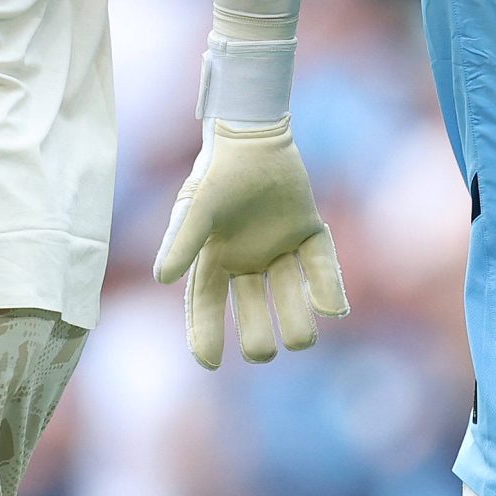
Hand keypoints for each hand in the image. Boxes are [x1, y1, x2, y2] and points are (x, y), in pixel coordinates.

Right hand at [154, 116, 349, 368]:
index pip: (207, 306)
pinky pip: (319, 266)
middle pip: (251, 311)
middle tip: (263, 350)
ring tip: (302, 338)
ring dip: (296, 320)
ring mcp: (278, 248)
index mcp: (214, 258)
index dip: (206, 336)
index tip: (211, 363)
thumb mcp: (197, 206)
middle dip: (257, 336)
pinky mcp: (308, 232)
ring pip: (288, 296)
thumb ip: (182, 240)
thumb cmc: (219, 170)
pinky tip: (334, 308)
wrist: (254, 132)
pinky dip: (328, 288)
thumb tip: (162, 280)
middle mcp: (246, 260)